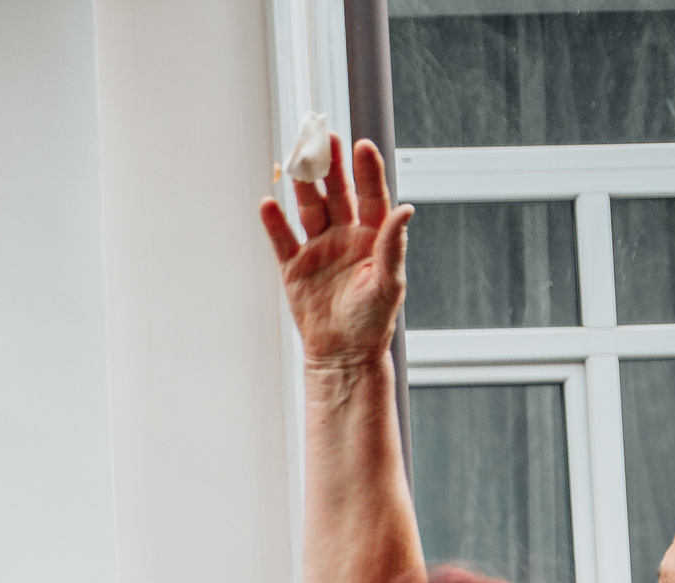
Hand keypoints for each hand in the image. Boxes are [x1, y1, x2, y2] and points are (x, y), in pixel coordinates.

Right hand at [261, 137, 410, 367]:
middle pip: (337, 194)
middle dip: (331, 166)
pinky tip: (269, 203)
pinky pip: (282, 240)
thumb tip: (405, 210)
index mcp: (373, 236)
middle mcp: (346, 236)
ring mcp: (319, 250)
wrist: (343, 353)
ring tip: (296, 162)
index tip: (360, 145)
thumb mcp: (389, 282)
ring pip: (310, 210)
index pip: (371, 194)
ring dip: (304, 187)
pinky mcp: (294, 268)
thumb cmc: (372, 321)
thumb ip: (393, 244)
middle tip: (323, 137)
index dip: (366, 170)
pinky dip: (274, 223)